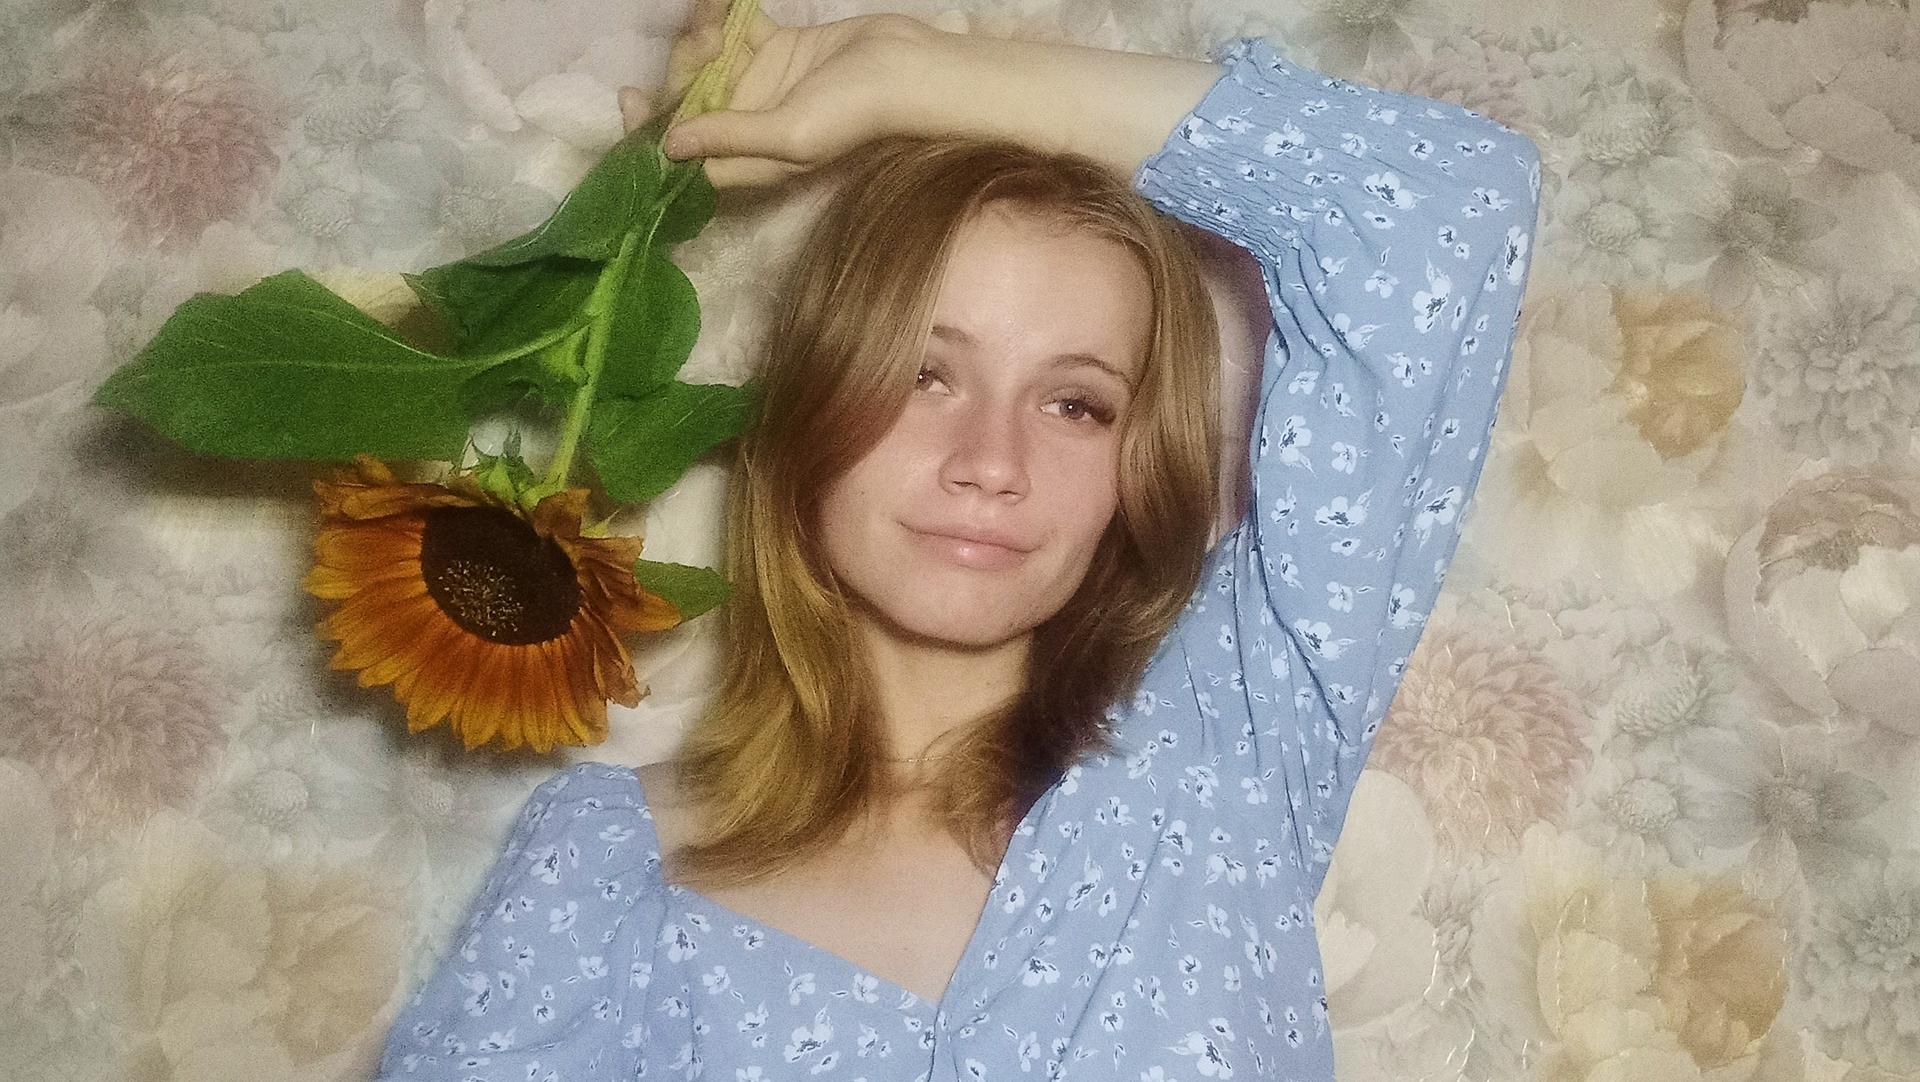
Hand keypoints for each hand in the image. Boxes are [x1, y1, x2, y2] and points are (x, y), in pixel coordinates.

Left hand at [619, 0, 935, 187]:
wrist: (907, 68)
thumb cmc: (854, 114)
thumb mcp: (789, 135)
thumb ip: (730, 138)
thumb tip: (669, 146)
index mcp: (749, 161)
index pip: (684, 156)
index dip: (650, 133)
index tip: (632, 99)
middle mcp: (748, 126)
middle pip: (690, 103)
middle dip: (684, 71)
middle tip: (704, 44)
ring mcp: (762, 85)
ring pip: (708, 63)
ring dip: (702, 37)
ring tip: (715, 20)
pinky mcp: (776, 49)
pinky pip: (735, 31)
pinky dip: (721, 14)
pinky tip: (718, 2)